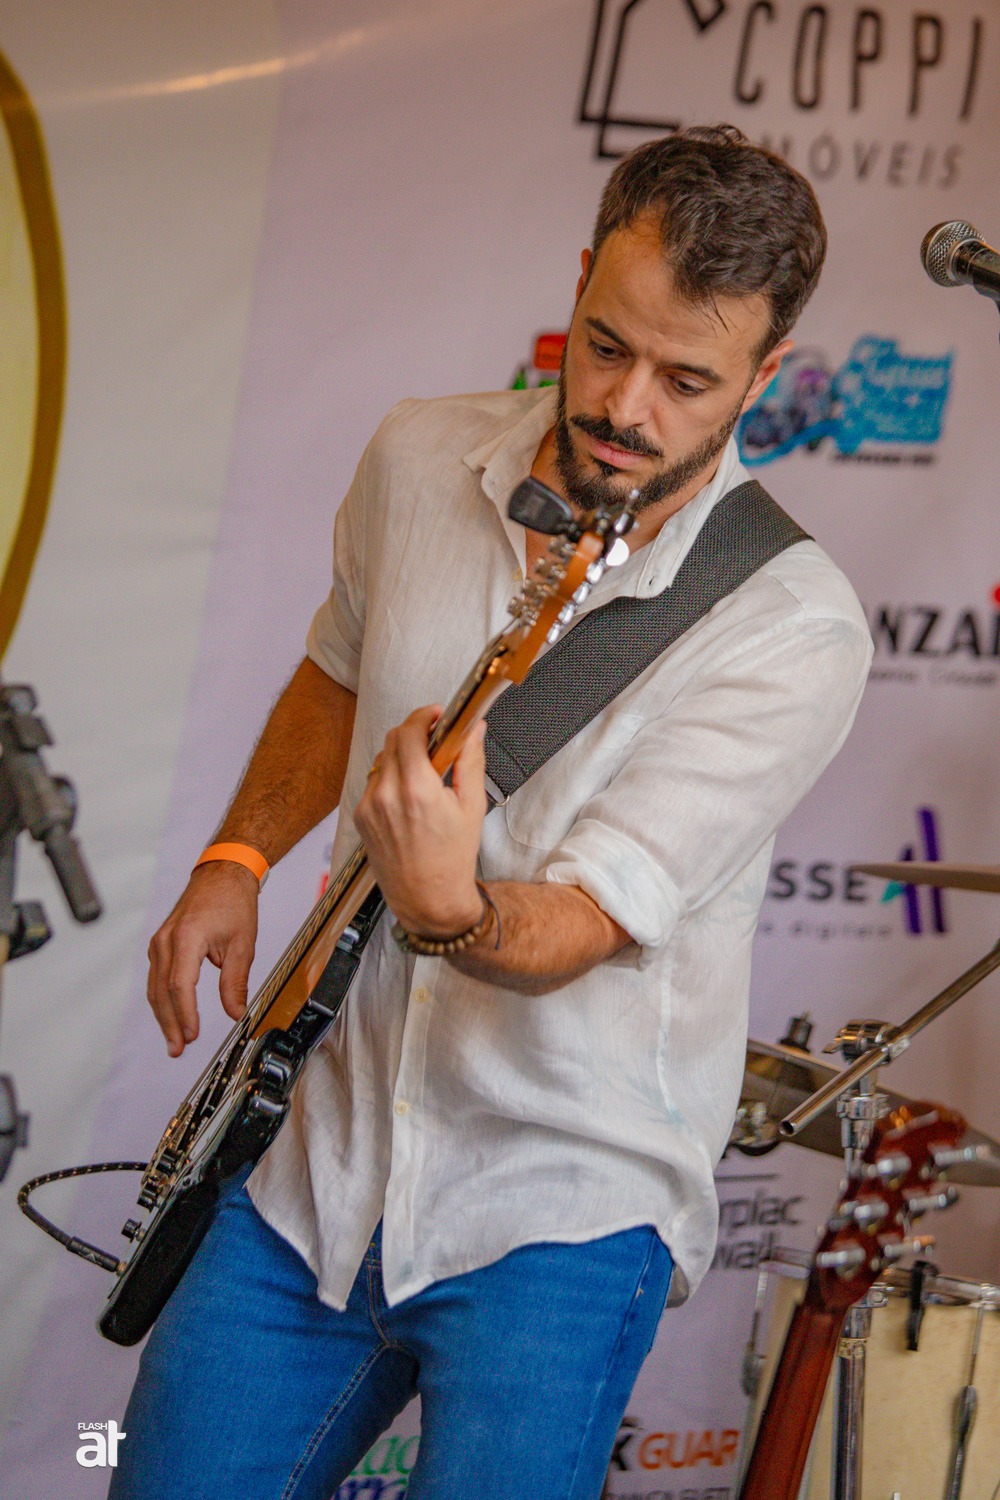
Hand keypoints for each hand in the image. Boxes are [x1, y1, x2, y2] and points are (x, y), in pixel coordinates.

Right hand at [146, 861, 258, 1055]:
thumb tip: (235, 1013)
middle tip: (178, 1049)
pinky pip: (157, 977)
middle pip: (162, 991)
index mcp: (186, 938)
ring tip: (174, 1041)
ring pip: (155, 987)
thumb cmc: (232, 902)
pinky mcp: (161, 944)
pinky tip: (170, 1016)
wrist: (222, 874)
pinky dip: (162, 999)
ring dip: (163, 1016)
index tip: (192, 1035)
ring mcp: (160, 942)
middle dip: (170, 1023)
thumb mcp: (242, 944)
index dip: (185, 1014)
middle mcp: (166, 940)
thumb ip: (235, 981)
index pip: (180, 985)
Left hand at [354, 705, 486, 936]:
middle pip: (393, 739)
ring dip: (401, 757)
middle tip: (436, 743)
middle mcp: (386, 794)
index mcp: (416, 788)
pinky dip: (390, 780)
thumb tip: (474, 730)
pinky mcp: (361, 817)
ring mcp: (369, 806)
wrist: (428, 899)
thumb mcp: (472, 807)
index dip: (424, 716)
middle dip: (414, 734)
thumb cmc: (453, 858)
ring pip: (382, 760)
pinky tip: (408, 799)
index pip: (410, 731)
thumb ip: (471, 761)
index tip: (437, 716)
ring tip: (423, 775)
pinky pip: (374, 783)